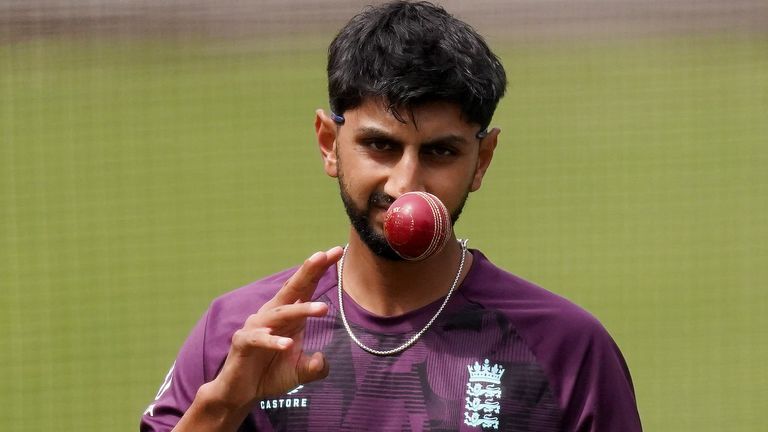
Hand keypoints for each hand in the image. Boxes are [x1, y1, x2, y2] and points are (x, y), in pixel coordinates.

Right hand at [202, 247, 342, 409]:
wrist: (240, 393)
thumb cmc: (270, 375)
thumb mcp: (299, 373)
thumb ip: (315, 368)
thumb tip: (321, 360)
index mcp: (288, 317)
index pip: (305, 288)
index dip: (319, 270)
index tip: (337, 252)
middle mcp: (272, 316)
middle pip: (292, 289)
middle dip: (308, 272)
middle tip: (323, 255)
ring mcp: (256, 327)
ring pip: (280, 313)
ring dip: (301, 310)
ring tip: (322, 309)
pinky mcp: (243, 343)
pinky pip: (258, 339)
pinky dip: (272, 341)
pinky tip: (287, 344)